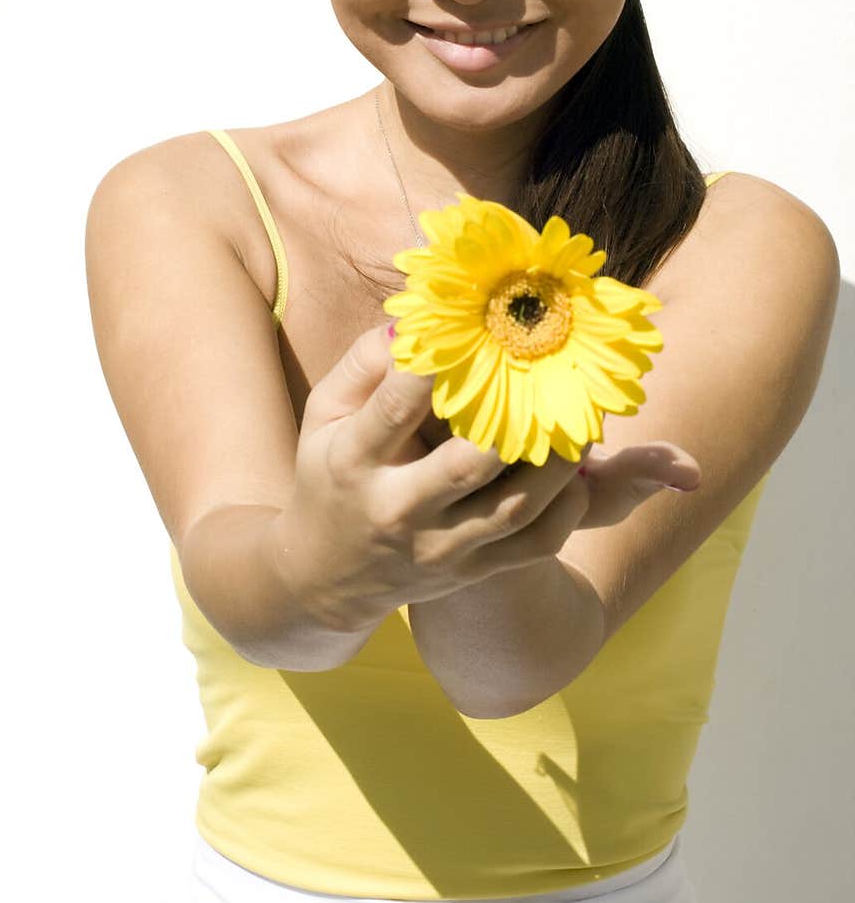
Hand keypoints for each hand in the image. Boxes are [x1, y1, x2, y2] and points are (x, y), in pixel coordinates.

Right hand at [269, 322, 699, 630]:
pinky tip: (574, 472)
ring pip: (517, 508)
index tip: (472, 327)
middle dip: (515, 419)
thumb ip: (363, 363)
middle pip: (467, 465)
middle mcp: (399, 510)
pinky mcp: (474, 570)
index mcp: (353, 462)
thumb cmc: (329, 474)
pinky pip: (538, 544)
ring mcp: (442, 547)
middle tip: (551, 374)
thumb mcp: (323, 415)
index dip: (432, 367)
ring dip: (558, 462)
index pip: (395, 409)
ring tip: (579, 419)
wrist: (327, 578)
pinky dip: (568, 507)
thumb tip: (417, 323)